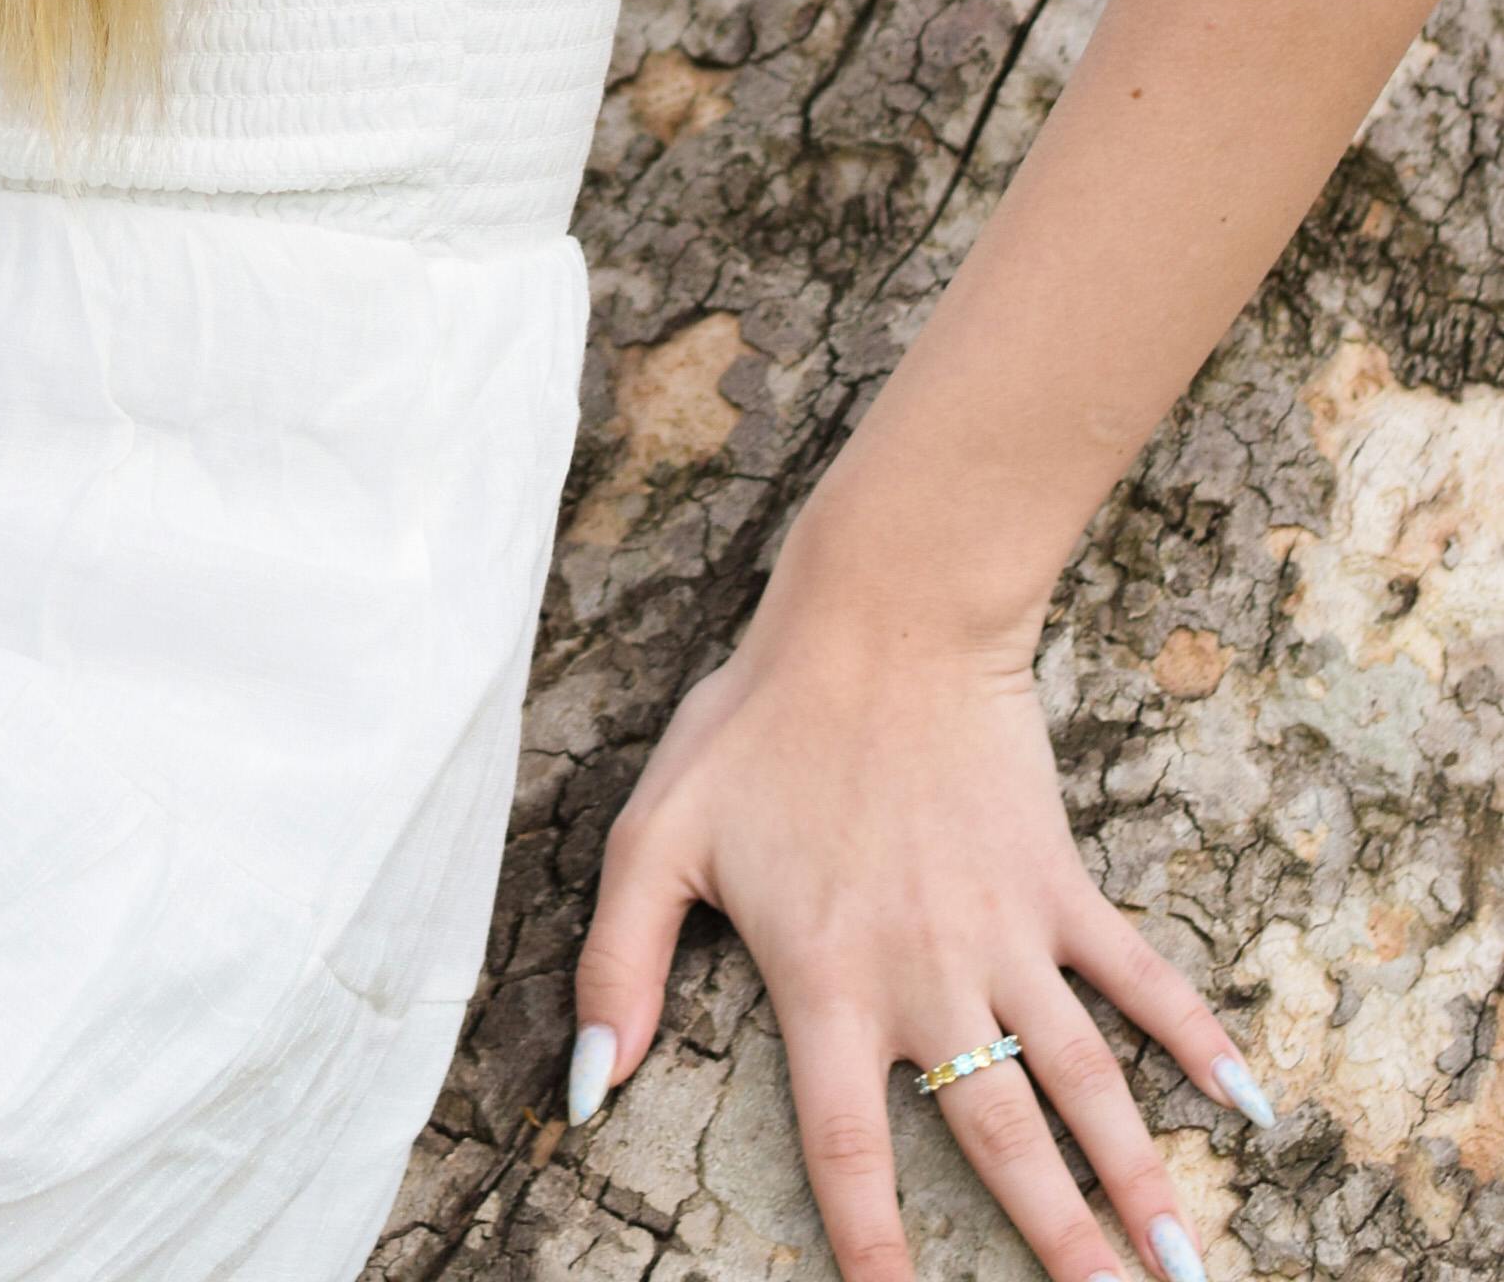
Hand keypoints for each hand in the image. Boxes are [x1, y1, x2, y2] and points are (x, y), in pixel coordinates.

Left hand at [567, 578, 1276, 1281]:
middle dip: (1059, 1247)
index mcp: (827, 983)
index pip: (848, 1152)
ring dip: (1140, 1182)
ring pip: (1086, 1083)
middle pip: (1001, 1144)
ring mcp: (1006, 933)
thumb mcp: (654, 835)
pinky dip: (1196, 1037)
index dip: (871, 1249)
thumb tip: (582, 1088)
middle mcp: (928, 979)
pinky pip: (1139, 973)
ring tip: (1187, 1269)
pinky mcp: (1058, 880)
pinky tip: (1248, 1104)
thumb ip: (613, 964)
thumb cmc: (757, 721)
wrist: (879, 614)